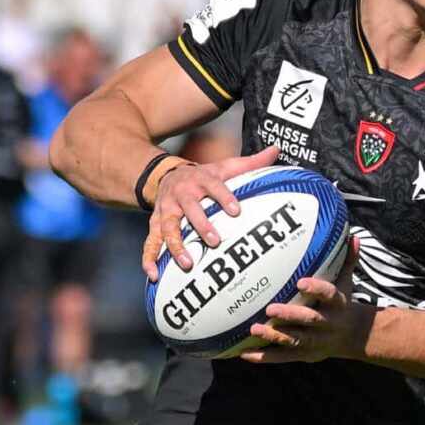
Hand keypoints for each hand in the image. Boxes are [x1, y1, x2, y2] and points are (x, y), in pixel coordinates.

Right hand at [141, 145, 279, 280]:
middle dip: (201, 225)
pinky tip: (153, 274)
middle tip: (215, 241)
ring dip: (175, 246)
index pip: (213, 186)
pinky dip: (149, 259)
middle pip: (189, 209)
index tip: (236, 211)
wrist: (166, 175)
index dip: (224, 197)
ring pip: (167, 228)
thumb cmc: (202, 176)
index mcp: (200, 179)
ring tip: (188, 263)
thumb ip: (250, 162)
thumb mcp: (224, 166)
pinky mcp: (154, 224)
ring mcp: (165, 211)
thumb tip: (276, 149)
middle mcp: (181, 195)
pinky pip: (149, 242)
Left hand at [240, 237, 369, 363]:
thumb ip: (347, 261)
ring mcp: (315, 342)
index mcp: (338, 305)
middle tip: (270, 308)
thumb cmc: (341, 304)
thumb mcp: (346, 284)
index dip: (316, 289)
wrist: (352, 337)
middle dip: (290, 315)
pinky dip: (264, 357)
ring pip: (294, 340)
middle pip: (309, 320)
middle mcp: (327, 324)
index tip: (300, 282)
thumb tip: (353, 237)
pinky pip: (282, 357)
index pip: (329, 295)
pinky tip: (244, 354)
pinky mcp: (303, 355)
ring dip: (274, 336)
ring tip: (254, 329)